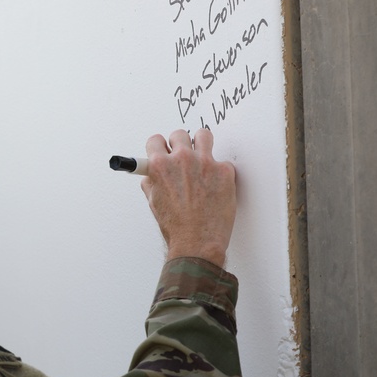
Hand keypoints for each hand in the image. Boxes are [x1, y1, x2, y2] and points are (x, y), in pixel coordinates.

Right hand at [140, 128, 235, 266]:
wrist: (197, 242)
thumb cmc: (176, 227)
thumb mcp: (154, 203)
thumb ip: (152, 183)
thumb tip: (151, 176)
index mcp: (160, 166)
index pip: (155, 140)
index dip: (159, 146)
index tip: (163, 150)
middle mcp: (182, 160)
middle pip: (179, 134)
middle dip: (179, 144)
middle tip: (183, 155)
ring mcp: (205, 163)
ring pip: (204, 135)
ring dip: (201, 143)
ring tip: (202, 156)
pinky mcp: (224, 171)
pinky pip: (222, 161)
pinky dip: (218, 171)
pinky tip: (215, 185)